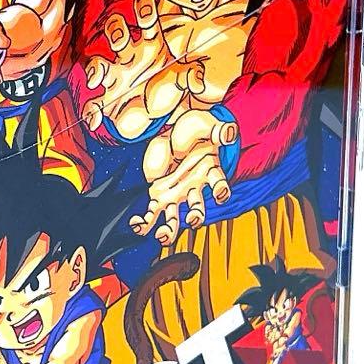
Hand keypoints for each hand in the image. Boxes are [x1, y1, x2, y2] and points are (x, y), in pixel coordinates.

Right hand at [82, 0, 205, 136]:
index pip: (146, 20)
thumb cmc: (166, 87)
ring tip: (97, 79)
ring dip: (95, 68)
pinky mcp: (107, 96)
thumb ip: (191, 76)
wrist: (154, 114)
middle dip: (115, 30)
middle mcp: (130, 55)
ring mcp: (117, 75)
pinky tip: (95, 119)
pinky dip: (91, 111)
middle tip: (120, 40)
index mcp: (150, 45)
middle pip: (117, 32)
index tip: (144, 7)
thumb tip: (197, 83)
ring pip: (98, 62)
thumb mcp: (182, 80)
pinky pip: (94, 102)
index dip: (144, 9)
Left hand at [129, 106, 236, 245]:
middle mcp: (193, 188)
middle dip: (196, 217)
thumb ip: (218, 131)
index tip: (220, 196)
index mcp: (208, 172)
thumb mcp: (206, 126)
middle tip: (192, 220)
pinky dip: (144, 222)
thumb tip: (228, 133)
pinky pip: (152, 213)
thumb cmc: (195, 130)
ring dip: (169, 230)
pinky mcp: (158, 195)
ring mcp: (175, 194)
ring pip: (174, 218)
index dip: (220, 191)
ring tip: (162, 236)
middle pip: (197, 208)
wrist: (173, 132)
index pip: (218, 183)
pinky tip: (135, 224)